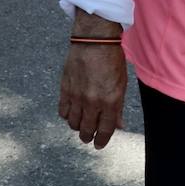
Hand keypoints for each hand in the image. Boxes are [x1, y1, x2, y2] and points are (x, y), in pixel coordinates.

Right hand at [59, 18, 127, 149]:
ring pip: (73, 123)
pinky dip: (67, 115)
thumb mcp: (122, 83)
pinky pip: (63, 111)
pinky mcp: (65, 89)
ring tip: (81, 124)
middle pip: (86, 130)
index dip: (102, 141)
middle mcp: (92, 101)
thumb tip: (119, 126)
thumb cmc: (112, 59)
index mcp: (110, 100)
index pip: (105, 130)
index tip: (99, 145)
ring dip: (77, 127)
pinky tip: (72, 112)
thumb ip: (118, 107)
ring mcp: (77, 96)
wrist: (94, 40)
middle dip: (88, 137)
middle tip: (89, 137)